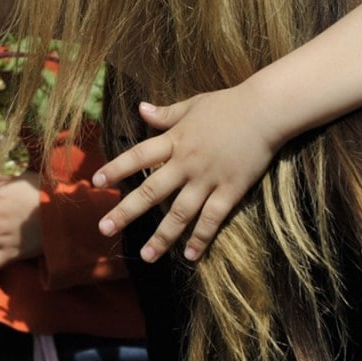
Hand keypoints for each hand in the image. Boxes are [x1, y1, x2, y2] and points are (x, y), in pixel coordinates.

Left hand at [93, 88, 279, 262]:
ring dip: (161, 237)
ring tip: (146, 256)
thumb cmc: (229, 104)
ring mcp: (208, 179)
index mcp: (175, 140)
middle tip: (104, 228)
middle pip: (150, 191)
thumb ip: (166, 113)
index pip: (138, 156)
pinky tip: (190, 256)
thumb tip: (140, 108)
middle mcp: (186, 163)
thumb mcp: (193, 104)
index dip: (116, 169)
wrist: (266, 111)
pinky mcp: (230, 191)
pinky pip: (212, 220)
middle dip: (126, 211)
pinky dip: (200, 239)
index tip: (95, 183)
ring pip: (179, 213)